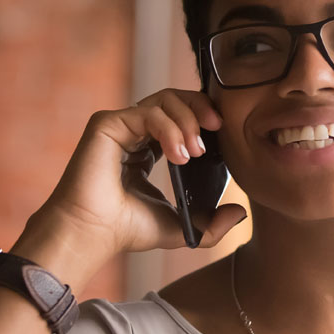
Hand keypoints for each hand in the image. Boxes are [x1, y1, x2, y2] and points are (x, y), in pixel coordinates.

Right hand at [22, 88, 247, 260]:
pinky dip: (169, 129)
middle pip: (175, 98)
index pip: (181, 116)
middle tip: (217, 128)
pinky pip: (149, 112)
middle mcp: (134, 132)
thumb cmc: (128, 231)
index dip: (203, 116)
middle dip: (200, 108)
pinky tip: (179, 155)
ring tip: (194, 152)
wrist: (93, 235)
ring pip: (164, 100)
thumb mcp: (183, 227)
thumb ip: (213, 223)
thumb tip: (240, 213)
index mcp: (148, 148)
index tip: (222, 132)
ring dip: (187, 121)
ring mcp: (119, 125)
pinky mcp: (107, 123)